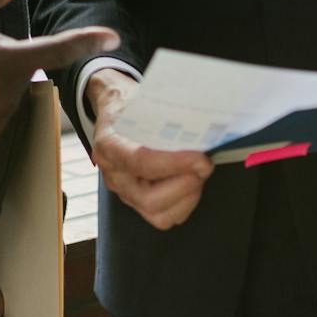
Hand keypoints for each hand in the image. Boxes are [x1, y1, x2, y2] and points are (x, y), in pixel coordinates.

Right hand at [86, 68, 212, 229]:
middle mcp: (113, 173)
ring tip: (197, 172)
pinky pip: (164, 217)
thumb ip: (170, 115)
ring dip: (187, 196)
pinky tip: (189, 181)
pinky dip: (184, 203)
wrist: (114, 108)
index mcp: (110, 144)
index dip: (175, 164)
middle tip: (203, 165)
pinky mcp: (136, 201)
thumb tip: (206, 127)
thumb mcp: (145, 99)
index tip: (201, 160)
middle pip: (149, 199)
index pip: (141, 162)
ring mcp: (123, 191)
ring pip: (158, 214)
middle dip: (184, 185)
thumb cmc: (131, 105)